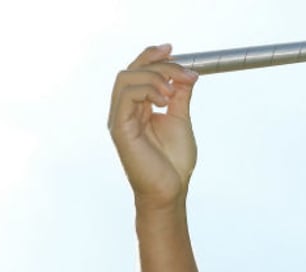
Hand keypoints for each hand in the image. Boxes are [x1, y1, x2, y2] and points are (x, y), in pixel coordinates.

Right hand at [108, 44, 199, 210]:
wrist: (171, 189)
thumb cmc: (174, 161)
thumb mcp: (180, 119)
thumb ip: (180, 95)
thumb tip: (186, 72)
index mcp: (138, 107)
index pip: (138, 71)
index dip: (152, 56)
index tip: (172, 49)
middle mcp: (125, 109)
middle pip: (131, 70)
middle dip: (158, 64)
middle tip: (184, 72)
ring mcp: (120, 118)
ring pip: (126, 78)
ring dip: (154, 77)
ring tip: (173, 92)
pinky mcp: (119, 127)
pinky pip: (125, 96)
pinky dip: (147, 90)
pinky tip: (164, 101)